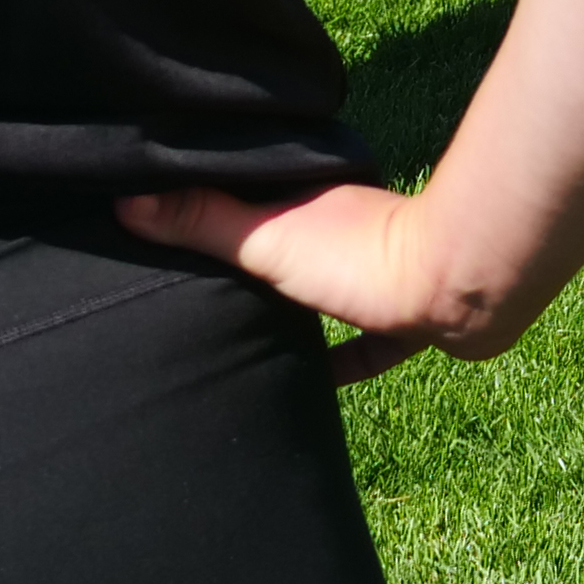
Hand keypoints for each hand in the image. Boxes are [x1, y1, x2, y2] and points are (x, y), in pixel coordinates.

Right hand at [116, 174, 518, 384]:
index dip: (218, 207)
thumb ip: (203, 219)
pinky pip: (370, 347)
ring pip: (329, 297)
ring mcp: (378, 277)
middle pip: (289, 248)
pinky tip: (319, 387)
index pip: (253, 197)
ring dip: (300, 316)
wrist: (458, 287)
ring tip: (251, 343)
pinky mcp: (407, 322)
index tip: (174, 226)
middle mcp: (345, 231)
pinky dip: (346, 363)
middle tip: (204, 297)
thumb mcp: (267, 237)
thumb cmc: (363, 254)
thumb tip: (126, 199)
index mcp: (309, 201)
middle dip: (254, 268)